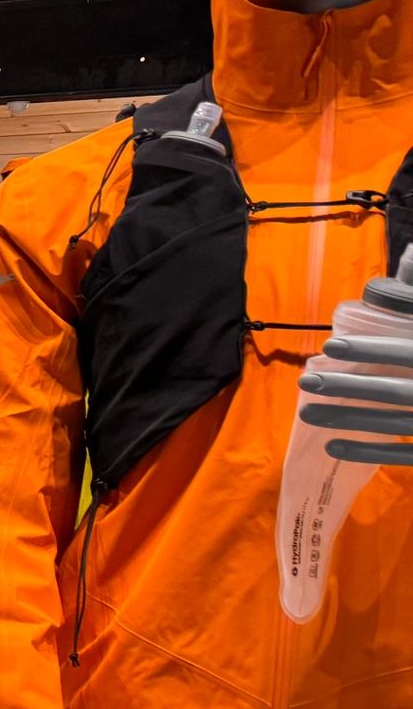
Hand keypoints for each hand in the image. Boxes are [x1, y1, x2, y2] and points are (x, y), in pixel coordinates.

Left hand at [299, 248, 412, 467]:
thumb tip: (410, 253)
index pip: (407, 351)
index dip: (369, 349)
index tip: (330, 346)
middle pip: (394, 390)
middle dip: (346, 387)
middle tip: (305, 381)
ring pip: (393, 424)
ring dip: (347, 419)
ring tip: (307, 413)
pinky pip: (404, 455)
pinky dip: (367, 452)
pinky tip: (333, 446)